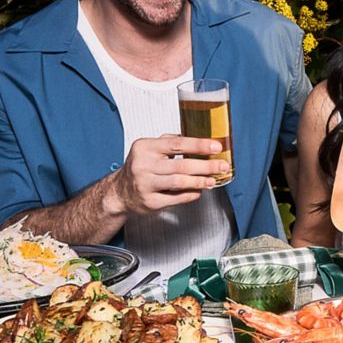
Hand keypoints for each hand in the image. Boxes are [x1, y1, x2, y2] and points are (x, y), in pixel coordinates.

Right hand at [108, 134, 228, 214]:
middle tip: (222, 166)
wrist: (120, 192)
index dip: (199, 145)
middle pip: (181, 165)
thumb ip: (172, 142)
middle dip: (206, 166)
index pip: (177, 144)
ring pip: (179, 182)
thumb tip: (201, 141)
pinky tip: (199, 190)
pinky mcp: (150, 201)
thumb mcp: (150, 149)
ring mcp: (145, 184)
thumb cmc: (140, 167)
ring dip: (200, 181)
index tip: (216, 147)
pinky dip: (190, 194)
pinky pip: (176, 198)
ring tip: (212, 180)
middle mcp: (143, 165)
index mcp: (145, 147)